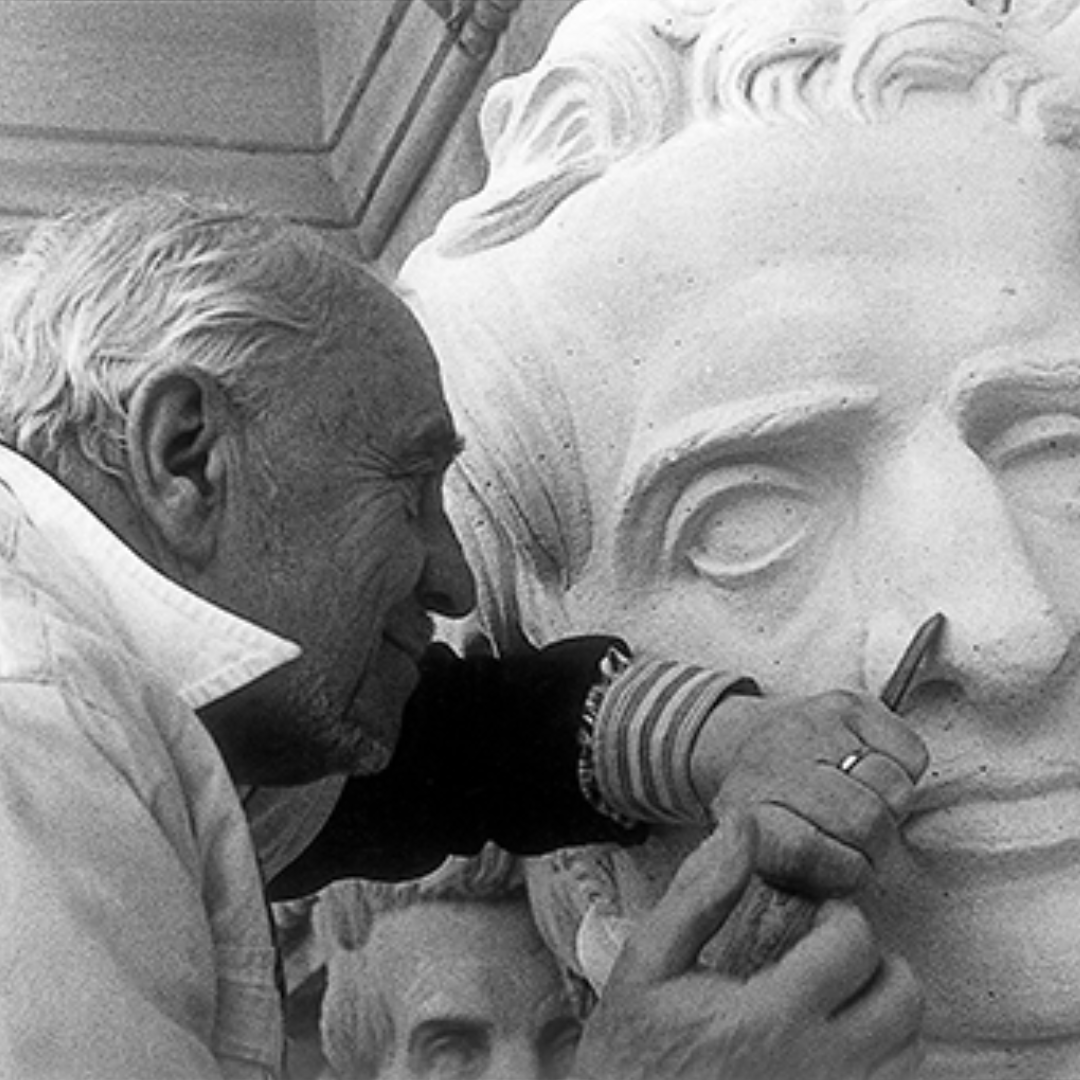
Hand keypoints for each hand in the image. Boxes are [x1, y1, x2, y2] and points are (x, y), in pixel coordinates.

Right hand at [574, 812, 923, 1079]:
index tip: (815, 915)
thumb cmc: (630, 1056)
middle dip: (877, 960)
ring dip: (885, 1013)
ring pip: (910, 1051)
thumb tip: (744, 826)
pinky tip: (832, 1045)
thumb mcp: (648, 965)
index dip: (841, 914)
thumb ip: (701, 894)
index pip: (855, 944)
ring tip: (835, 998)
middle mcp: (819, 1072)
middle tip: (834, 953)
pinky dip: (879, 1061)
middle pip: (904, 999)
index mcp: (771, 1020)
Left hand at [691, 690, 928, 894]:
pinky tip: (875, 771)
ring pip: (893, 786)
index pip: (810, 852)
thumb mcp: (760, 857)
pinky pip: (910, 751)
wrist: (740, 742)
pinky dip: (905, 770)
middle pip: (864, 820)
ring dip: (891, 806)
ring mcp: (811, 726)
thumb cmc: (763, 811)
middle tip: (862, 841)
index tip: (847, 870)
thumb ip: (796, 880)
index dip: (846, 872)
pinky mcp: (845, 703)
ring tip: (867, 803)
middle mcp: (777, 762)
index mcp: (749, 810)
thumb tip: (844, 904)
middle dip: (875, 844)